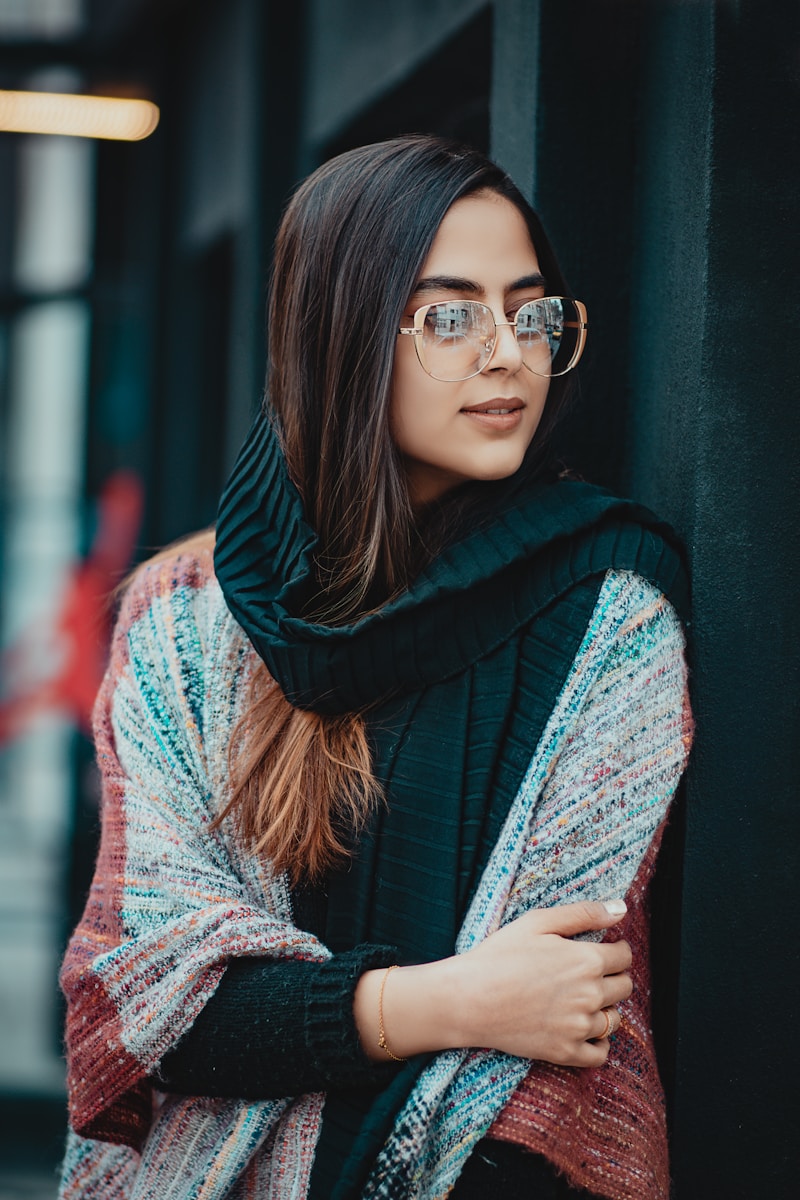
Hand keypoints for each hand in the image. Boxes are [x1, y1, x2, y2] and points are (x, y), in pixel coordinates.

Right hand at [354, 900, 630, 1066]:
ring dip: (605, 1007)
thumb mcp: (538, 922)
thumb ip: (583, 914)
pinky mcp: (566, 1052)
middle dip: (613, 977)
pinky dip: (598, 1042)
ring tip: (581, 999)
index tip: (602, 950)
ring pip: (615, 1019)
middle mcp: (591, 995)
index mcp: (587, 960)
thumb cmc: (499, 955)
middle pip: (624, 987)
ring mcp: (579, 1027)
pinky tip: (583, 1029)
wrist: (469, 999)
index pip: (624, 956)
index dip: (615, 950)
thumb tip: (620, 908)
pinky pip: (601, 1053)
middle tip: (588, 973)